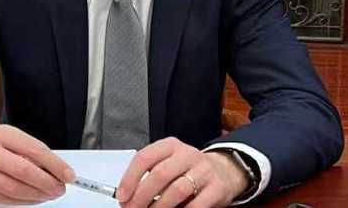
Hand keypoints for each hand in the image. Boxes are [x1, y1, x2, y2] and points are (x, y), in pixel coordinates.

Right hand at [0, 124, 74, 204]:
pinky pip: (6, 199)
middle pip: (23, 169)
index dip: (54, 164)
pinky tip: (35, 197)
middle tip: (60, 188)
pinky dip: (25, 201)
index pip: (34, 149)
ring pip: (14, 188)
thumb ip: (36, 154)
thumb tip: (60, 173)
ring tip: (49, 194)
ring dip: (37, 195)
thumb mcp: (17, 141)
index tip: (69, 175)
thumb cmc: (0, 147)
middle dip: (46, 182)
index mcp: (3, 134)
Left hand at [116, 138, 248, 207]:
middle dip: (142, 196)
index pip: (145, 158)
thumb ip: (150, 175)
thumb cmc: (189, 168)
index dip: (130, 178)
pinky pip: (196, 204)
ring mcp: (203, 170)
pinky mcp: (216, 188)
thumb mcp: (169, 163)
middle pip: (160, 174)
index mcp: (170, 146)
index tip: (123, 195)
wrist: (224, 170)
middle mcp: (187, 155)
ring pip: (177, 190)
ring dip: (160, 207)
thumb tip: (129, 196)